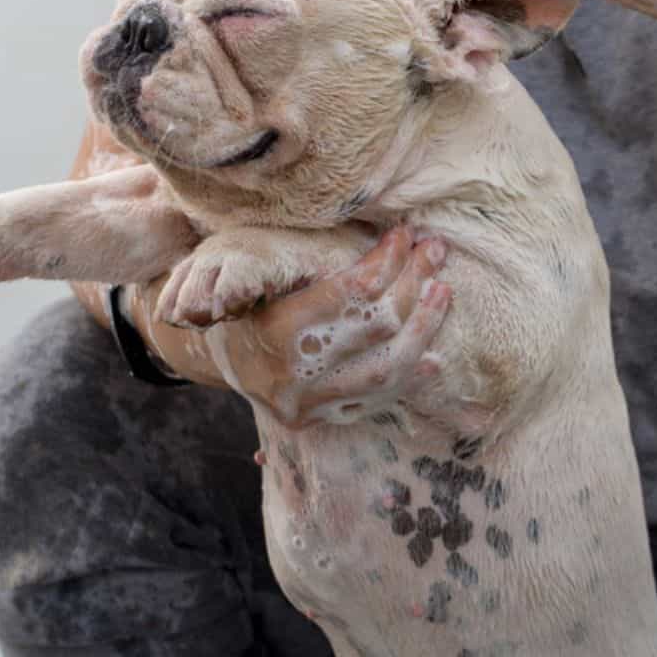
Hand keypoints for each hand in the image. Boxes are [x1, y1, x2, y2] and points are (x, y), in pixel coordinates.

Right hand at [141, 227, 451, 425]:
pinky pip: (375, 402)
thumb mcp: (256, 270)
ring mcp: (307, 403)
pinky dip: (408, 377)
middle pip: (376, 325)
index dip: (386, 259)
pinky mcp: (317, 421)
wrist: (214, 356)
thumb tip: (383, 239)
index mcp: (275, 328)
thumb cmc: (242, 299)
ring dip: (423, 327)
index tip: (403, 234)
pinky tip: (434, 356)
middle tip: (434, 251)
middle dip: (413, 282)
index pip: (352, 291)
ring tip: (442, 292)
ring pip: (386, 369)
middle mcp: (292, 372)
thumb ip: (307, 261)